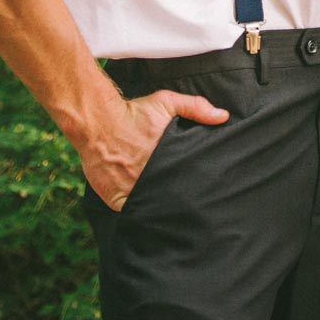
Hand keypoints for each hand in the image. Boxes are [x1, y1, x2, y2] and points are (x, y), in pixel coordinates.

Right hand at [81, 88, 228, 210]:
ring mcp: (130, 190)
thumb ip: (195, 108)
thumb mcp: (166, 102)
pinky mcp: (114, 198)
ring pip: (150, 208)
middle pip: (169, 198)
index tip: (200, 192)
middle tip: (187, 206)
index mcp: (166, 158)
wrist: (96, 121)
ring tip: (169, 217)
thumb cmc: (133, 112)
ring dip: (158, 210)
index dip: (193, 189)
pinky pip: (130, 212)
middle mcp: (149, 177)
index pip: (186, 181)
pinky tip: (146, 215)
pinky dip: (137, 214)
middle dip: (178, 202)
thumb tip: (223, 116)